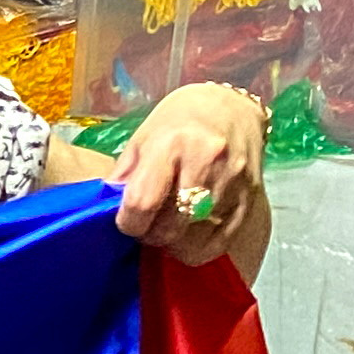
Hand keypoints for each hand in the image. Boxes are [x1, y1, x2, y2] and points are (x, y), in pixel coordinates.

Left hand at [116, 83, 270, 268]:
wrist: (230, 107)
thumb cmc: (177, 124)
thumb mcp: (141, 140)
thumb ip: (123, 178)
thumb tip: (103, 212)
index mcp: (172, 145)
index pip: (143, 204)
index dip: (129, 223)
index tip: (128, 221)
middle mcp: (207, 162)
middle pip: (169, 228)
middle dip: (151, 235)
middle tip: (149, 224)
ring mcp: (233, 181)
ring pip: (193, 241)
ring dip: (174, 242)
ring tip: (170, 223)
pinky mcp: (250, 197)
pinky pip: (219, 243)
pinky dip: (199, 246)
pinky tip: (191, 231)